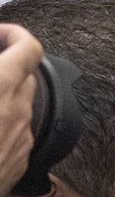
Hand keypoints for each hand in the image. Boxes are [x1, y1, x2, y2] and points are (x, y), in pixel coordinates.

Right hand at [0, 24, 40, 192]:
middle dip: (6, 66)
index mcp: (0, 88)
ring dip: (3, 96)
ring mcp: (23, 138)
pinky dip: (3, 123)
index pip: (30, 48)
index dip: (15, 34)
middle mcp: (18, 111)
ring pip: (22, 105)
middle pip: (26, 75)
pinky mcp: (21, 161)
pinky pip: (18, 132)